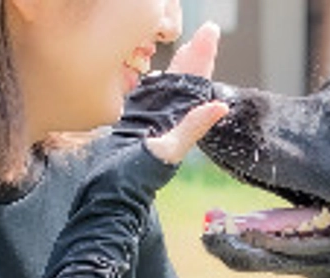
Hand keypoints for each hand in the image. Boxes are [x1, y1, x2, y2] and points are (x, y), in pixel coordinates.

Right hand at [145, 22, 228, 164]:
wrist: (109, 193)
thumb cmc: (137, 177)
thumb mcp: (169, 150)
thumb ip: (193, 127)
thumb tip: (220, 106)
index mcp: (179, 122)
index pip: (196, 85)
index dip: (203, 59)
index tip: (210, 35)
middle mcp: (167, 120)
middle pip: (185, 82)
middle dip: (195, 56)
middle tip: (207, 32)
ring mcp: (150, 122)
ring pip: (169, 88)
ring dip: (179, 66)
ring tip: (190, 47)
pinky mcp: (133, 126)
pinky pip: (149, 99)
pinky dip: (156, 84)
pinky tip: (158, 76)